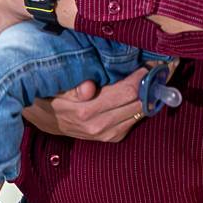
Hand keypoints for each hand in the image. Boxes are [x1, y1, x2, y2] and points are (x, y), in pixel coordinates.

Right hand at [21, 68, 146, 142]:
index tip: (149, 64)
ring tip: (151, 81)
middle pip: (138, 103)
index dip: (141, 77)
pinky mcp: (112, 138)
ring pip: (139, 113)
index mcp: (87, 111)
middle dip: (149, 85)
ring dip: (147, 96)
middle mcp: (99, 125)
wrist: (47, 120)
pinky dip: (140, 107)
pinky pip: (134, 121)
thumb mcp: (58, 87)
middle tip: (156, 69)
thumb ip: (74, 87)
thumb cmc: (54, 96)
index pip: (126, 92)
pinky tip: (139, 96)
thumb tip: (89, 87)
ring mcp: (107, 134)